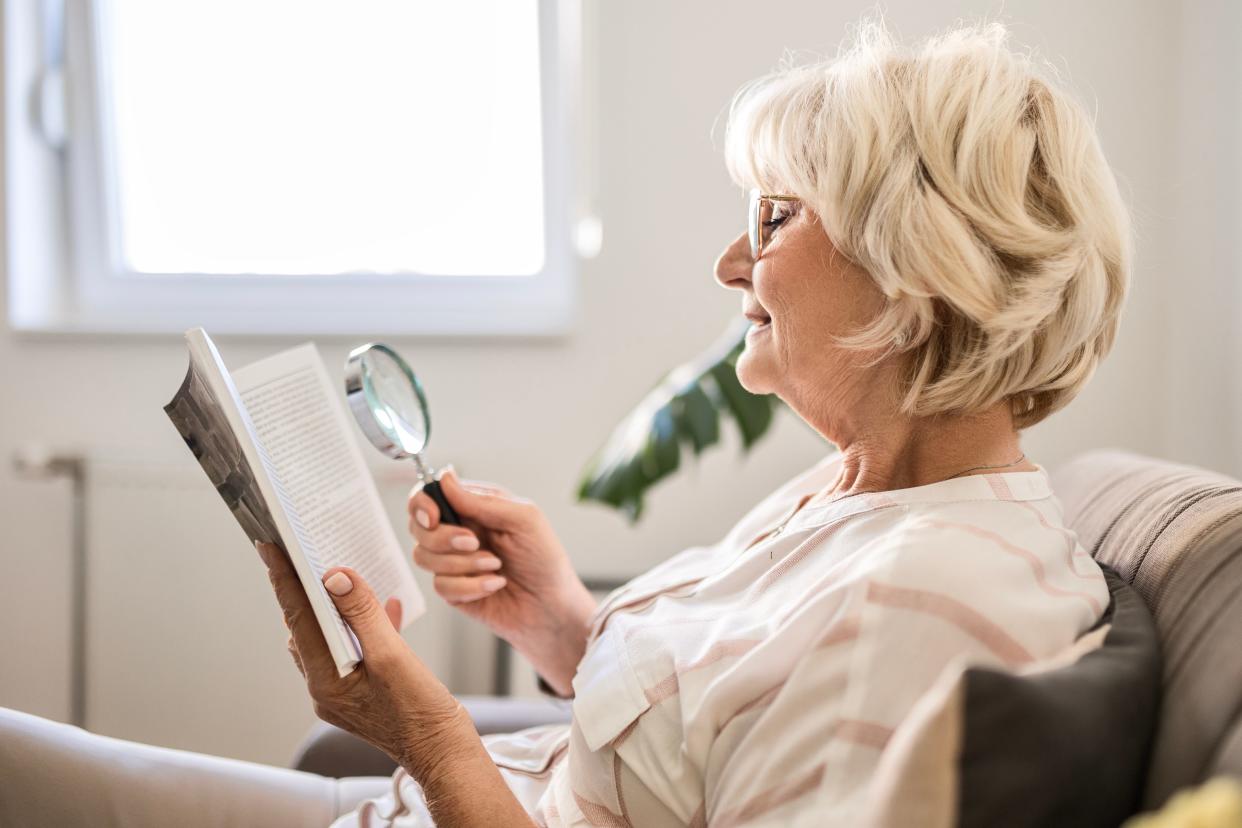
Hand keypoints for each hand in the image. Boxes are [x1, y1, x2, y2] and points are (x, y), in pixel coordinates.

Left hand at [256, 542, 473, 777]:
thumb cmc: (421, 713)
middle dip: (306, 589)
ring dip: (337, 605)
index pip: (299, 619)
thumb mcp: (393, 656)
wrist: (444, 753)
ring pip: (330, 636)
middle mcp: (325, 687)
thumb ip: (362, 614)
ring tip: (342, 573)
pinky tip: (387, 608)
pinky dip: (365, 625)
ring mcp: (343, 690)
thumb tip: (335, 576)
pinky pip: (355, 647)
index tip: (270, 548)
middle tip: (301, 552)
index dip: (284, 580)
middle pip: (307, 627)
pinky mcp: (363, 689)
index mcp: (325, 681)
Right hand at [408, 470, 595, 695]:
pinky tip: (494, 585)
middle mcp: (459, 532)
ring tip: (496, 566)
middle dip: (443, 537)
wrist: (552, 605)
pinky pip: (441, 585)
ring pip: (424, 557)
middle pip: (418, 526)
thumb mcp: (522, 519)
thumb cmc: (544, 558)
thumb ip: (482, 500)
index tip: (433, 517)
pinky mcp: (454, 590)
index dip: (421, 503)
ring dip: (463, 563)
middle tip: (475, 543)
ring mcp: (453, 562)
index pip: (429, 496)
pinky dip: (471, 586)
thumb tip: (445, 477)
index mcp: (474, 508)